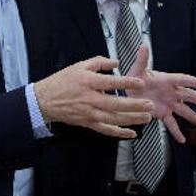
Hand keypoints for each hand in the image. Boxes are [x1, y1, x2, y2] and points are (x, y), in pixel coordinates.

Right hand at [34, 56, 153, 138]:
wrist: (45, 100)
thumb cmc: (62, 81)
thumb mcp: (79, 66)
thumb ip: (99, 62)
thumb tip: (116, 62)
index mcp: (88, 82)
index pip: (111, 83)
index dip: (127, 83)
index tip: (141, 83)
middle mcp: (90, 99)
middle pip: (116, 104)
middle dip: (135, 105)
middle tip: (150, 105)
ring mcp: (89, 113)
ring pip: (114, 119)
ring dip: (132, 119)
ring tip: (147, 118)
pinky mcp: (88, 123)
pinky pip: (106, 130)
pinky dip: (119, 133)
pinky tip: (132, 133)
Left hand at [125, 45, 195, 143]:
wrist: (129, 91)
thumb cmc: (135, 78)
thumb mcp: (137, 69)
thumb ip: (141, 59)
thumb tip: (142, 45)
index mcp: (166, 79)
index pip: (183, 79)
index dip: (194, 82)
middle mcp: (171, 92)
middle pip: (189, 96)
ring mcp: (168, 104)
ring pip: (183, 111)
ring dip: (193, 117)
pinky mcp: (162, 113)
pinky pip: (171, 124)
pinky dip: (176, 132)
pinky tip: (183, 140)